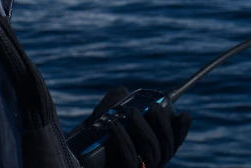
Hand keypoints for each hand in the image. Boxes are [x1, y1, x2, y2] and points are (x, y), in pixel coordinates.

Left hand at [67, 86, 192, 167]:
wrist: (66, 163)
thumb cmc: (85, 145)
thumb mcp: (99, 123)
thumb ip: (112, 107)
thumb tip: (124, 91)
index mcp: (146, 155)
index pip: (171, 145)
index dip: (181, 131)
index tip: (185, 114)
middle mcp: (144, 167)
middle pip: (165, 149)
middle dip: (164, 126)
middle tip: (155, 106)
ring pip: (151, 154)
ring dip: (143, 129)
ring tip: (130, 111)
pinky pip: (130, 159)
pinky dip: (125, 139)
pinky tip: (115, 126)